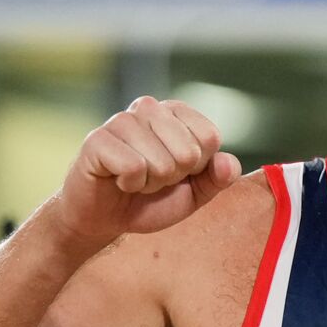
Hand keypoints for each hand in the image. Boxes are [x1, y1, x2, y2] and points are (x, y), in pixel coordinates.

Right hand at [56, 96, 240, 242]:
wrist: (106, 218)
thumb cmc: (150, 200)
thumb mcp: (194, 193)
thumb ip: (217, 178)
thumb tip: (229, 163)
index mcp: (176, 113)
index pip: (209, 138)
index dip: (197, 167)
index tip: (176, 172)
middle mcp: (149, 108)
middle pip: (188, 152)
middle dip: (173, 177)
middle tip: (152, 178)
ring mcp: (122, 120)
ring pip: (161, 162)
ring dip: (150, 183)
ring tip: (134, 179)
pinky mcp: (98, 139)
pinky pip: (133, 167)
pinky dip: (130, 184)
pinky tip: (118, 180)